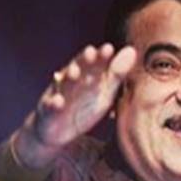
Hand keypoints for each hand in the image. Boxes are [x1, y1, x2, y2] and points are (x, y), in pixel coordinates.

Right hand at [14, 43, 136, 169]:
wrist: (57, 132)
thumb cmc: (83, 108)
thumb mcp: (104, 92)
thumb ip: (117, 74)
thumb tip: (132, 50)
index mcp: (87, 76)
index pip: (95, 63)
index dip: (101, 56)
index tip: (109, 48)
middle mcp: (71, 82)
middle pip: (78, 68)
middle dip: (83, 61)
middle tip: (91, 52)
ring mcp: (58, 94)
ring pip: (63, 84)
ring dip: (68, 77)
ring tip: (75, 72)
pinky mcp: (48, 111)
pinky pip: (50, 106)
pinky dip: (53, 103)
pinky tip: (58, 101)